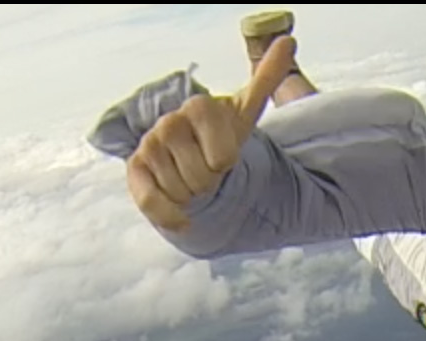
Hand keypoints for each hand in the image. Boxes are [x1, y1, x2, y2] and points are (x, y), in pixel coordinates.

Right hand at [125, 35, 297, 232]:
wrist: (198, 169)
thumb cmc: (223, 142)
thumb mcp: (248, 114)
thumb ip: (267, 77)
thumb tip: (289, 39)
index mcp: (200, 108)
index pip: (222, 155)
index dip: (226, 162)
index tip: (224, 156)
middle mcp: (170, 122)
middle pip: (202, 175)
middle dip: (211, 181)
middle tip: (208, 170)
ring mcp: (150, 145)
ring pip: (182, 189)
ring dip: (193, 194)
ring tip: (192, 179)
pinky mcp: (136, 171)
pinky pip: (153, 202)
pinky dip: (171, 215)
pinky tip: (184, 216)